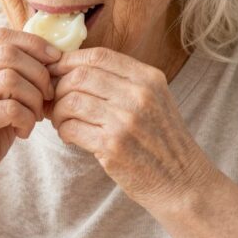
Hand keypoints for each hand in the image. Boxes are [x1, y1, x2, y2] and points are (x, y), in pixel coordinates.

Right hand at [0, 27, 58, 203]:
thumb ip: (10, 81)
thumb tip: (49, 63)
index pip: (1, 36)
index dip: (34, 43)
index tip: (56, 60)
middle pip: (8, 52)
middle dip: (39, 72)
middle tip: (49, 95)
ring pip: (11, 78)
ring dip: (34, 98)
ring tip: (35, 116)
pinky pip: (10, 108)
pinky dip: (26, 119)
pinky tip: (24, 132)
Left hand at [48, 47, 213, 209]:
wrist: (182, 182)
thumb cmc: (162, 141)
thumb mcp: (154, 100)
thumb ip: (122, 82)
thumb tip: (71, 69)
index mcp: (149, 78)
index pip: (98, 56)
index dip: (69, 60)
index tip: (57, 71)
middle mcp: (139, 95)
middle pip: (80, 76)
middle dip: (59, 87)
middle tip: (55, 101)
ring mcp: (126, 121)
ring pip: (71, 101)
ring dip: (59, 111)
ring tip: (62, 121)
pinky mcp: (113, 147)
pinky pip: (71, 128)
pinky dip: (63, 131)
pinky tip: (69, 136)